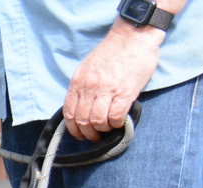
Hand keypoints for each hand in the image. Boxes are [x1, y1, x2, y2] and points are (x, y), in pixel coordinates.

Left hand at [64, 22, 162, 140]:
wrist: (133, 35)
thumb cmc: (112, 52)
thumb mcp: (88, 68)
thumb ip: (83, 87)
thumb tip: (82, 107)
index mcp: (78, 82)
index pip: (69, 113)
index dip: (73, 128)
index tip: (79, 134)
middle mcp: (89, 87)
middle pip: (82, 120)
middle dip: (88, 133)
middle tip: (95, 137)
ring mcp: (106, 90)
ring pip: (97, 121)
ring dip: (102, 130)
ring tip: (108, 129)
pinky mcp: (125, 92)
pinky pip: (116, 116)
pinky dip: (116, 124)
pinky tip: (119, 122)